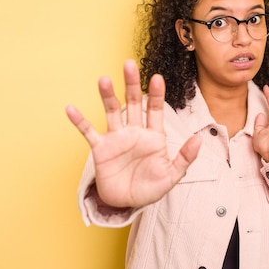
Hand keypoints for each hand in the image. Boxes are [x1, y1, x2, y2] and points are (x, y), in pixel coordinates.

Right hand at [65, 60, 201, 208]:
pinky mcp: (100, 149)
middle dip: (131, 84)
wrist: (127, 204)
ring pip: (111, 111)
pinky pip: (88, 132)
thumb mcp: (172, 176)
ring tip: (103, 79)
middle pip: (132, 102)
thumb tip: (198, 139)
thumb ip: (185, 158)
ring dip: (107, 96)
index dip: (156, 94)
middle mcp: (134, 132)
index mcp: (153, 136)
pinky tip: (70, 109)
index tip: (157, 77)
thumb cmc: (150, 188)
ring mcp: (116, 138)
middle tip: (129, 63)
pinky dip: (79, 121)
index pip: (155, 110)